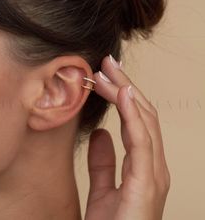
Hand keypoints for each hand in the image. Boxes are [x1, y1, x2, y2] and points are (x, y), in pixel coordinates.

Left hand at [84, 55, 169, 219]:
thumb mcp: (104, 189)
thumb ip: (105, 162)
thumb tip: (101, 135)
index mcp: (144, 165)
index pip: (136, 119)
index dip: (123, 95)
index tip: (106, 76)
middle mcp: (153, 165)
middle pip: (142, 113)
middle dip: (125, 85)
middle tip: (108, 64)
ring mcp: (154, 172)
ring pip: (144, 120)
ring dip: (126, 92)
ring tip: (110, 71)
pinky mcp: (147, 182)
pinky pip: (141, 140)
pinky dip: (134, 114)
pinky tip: (124, 93)